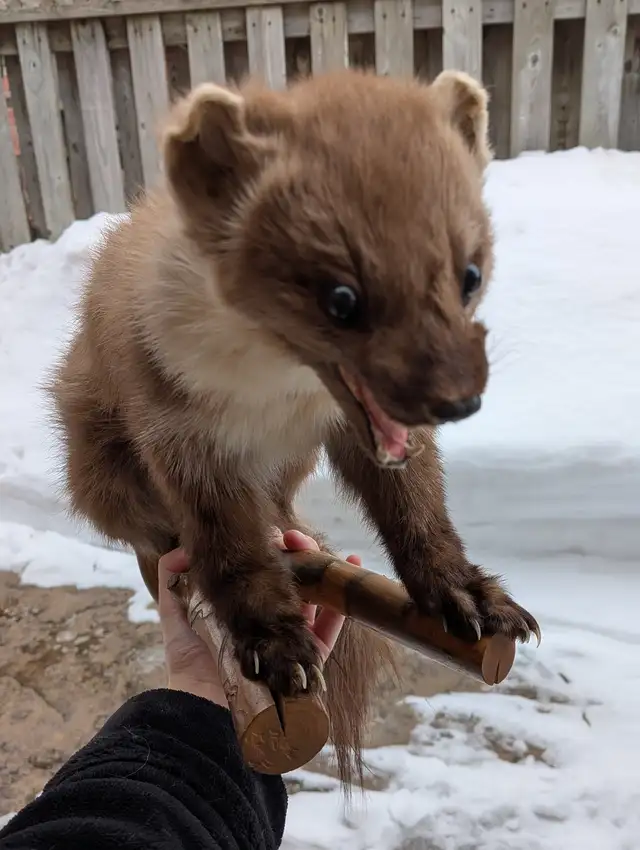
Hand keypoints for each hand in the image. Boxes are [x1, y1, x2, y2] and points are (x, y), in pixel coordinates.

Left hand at [158, 529, 360, 703]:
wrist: (205, 704)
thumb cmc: (190, 662)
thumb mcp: (175, 614)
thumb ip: (174, 580)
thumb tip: (184, 549)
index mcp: (245, 607)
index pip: (265, 570)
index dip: (272, 548)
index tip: (272, 533)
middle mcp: (270, 620)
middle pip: (293, 577)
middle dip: (298, 551)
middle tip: (295, 538)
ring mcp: (291, 637)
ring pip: (315, 594)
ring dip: (322, 566)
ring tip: (321, 546)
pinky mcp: (306, 657)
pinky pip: (331, 626)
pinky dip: (343, 600)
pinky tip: (349, 567)